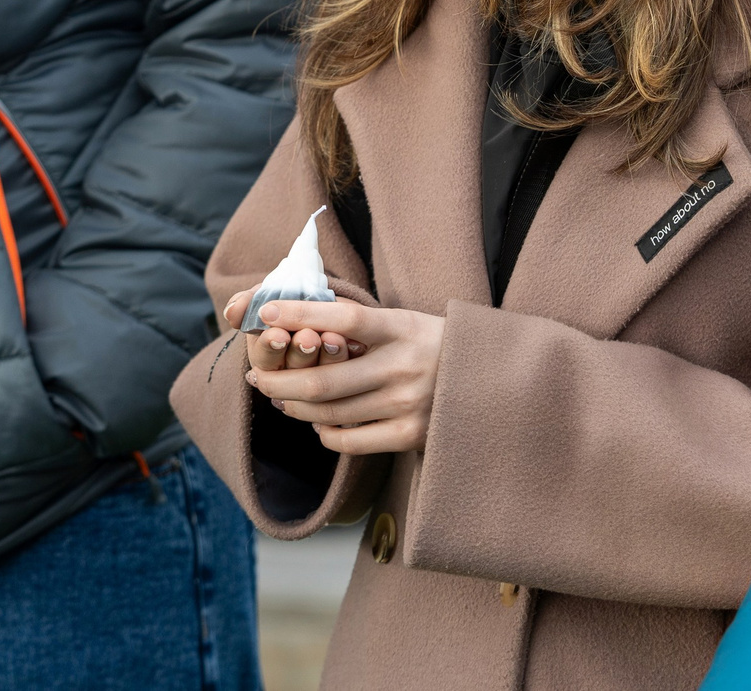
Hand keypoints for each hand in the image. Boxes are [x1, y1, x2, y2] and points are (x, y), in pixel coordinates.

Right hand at [223, 287, 365, 374]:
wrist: (328, 306)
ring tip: (334, 338)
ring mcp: (319, 379)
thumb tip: (232, 310)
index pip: (264, 358)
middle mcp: (290, 373)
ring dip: (327, 357)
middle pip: (292, 373)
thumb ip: (248, 301)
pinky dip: (349, 357)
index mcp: (267, 355)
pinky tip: (354, 342)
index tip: (279, 334)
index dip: (270, 347)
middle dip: (300, 353)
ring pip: (321, 379)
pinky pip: (347, 376)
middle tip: (310, 337)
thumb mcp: (268, 297)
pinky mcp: (345, 381)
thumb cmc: (291, 302)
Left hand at [244, 298, 443, 454]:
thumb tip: (304, 309)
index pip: (344, 319)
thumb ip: (362, 320)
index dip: (302, 315)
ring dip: (295, 406)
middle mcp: (404, 366)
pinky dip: (325, 432)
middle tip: (257, 376)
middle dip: (279, 380)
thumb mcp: (407, 321)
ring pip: (330, 412)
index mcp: (403, 328)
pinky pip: (350, 441)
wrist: (494, 384)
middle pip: (324, 379)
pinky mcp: (410, 436)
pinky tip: (317, 421)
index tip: (266, 312)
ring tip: (280, 397)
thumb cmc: (437, 346)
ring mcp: (407, 404)